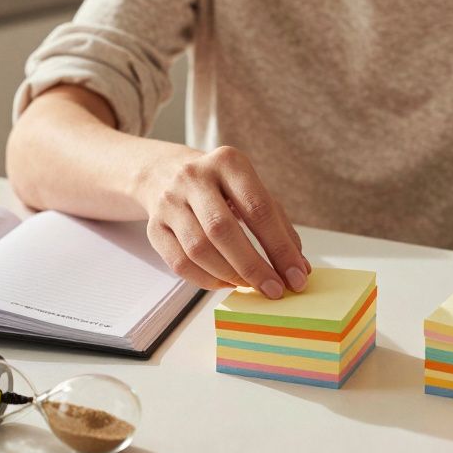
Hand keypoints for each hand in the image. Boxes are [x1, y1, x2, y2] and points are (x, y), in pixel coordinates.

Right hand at [138, 145, 309, 296]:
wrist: (166, 173)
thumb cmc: (221, 188)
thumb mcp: (252, 191)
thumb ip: (278, 225)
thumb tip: (298, 268)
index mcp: (228, 162)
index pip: (258, 209)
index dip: (279, 248)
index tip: (296, 276)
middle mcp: (194, 177)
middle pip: (223, 230)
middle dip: (253, 267)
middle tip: (274, 290)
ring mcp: (169, 202)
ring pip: (199, 249)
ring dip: (230, 275)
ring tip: (250, 285)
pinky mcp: (154, 226)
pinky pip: (180, 263)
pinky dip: (207, 280)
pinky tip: (226, 282)